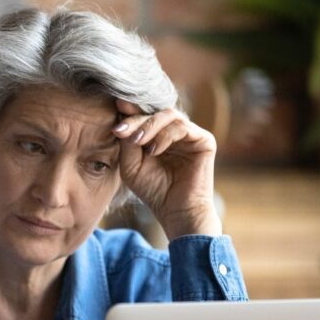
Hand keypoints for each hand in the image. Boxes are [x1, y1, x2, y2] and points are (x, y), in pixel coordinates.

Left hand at [111, 100, 221, 238]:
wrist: (176, 211)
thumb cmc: (154, 191)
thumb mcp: (131, 166)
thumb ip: (127, 145)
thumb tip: (123, 121)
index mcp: (158, 135)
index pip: (144, 116)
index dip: (130, 111)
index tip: (116, 108)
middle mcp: (174, 132)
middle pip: (154, 112)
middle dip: (135, 119)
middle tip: (120, 130)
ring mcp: (190, 135)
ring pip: (169, 115)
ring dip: (149, 126)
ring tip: (137, 142)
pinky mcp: (204, 140)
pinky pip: (183, 127)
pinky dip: (165, 135)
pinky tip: (153, 150)